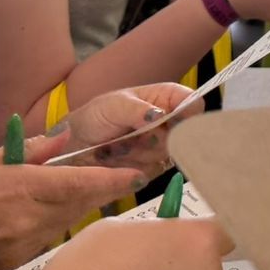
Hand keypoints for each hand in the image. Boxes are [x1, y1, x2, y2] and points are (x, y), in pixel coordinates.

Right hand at [0, 138, 143, 269]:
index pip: (80, 185)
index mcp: (17, 189)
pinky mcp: (11, 268)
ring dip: (74, 208)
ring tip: (75, 191)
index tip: (137, 173)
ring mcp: (21, 249)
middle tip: (115, 176)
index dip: (113, 180)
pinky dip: (50, 226)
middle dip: (98, 192)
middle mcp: (26, 222)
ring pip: (64, 225)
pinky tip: (37, 216)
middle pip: (79, 206)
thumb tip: (60, 139)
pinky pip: (43, 242)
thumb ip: (22, 153)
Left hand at [49, 85, 201, 178]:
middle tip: (136, 134)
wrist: (75, 144)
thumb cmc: (96, 115)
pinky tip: (119, 159)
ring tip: (119, 145)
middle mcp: (170, 122)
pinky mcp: (153, 168)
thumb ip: (137, 109)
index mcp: (166, 98)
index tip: (170, 124)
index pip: (194, 104)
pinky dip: (135, 167)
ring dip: (141, 152)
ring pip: (169, 154)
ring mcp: (162, 147)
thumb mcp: (114, 106)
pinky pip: (155, 171)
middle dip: (158, 138)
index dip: (189, 114)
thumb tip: (158, 115)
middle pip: (185, 134)